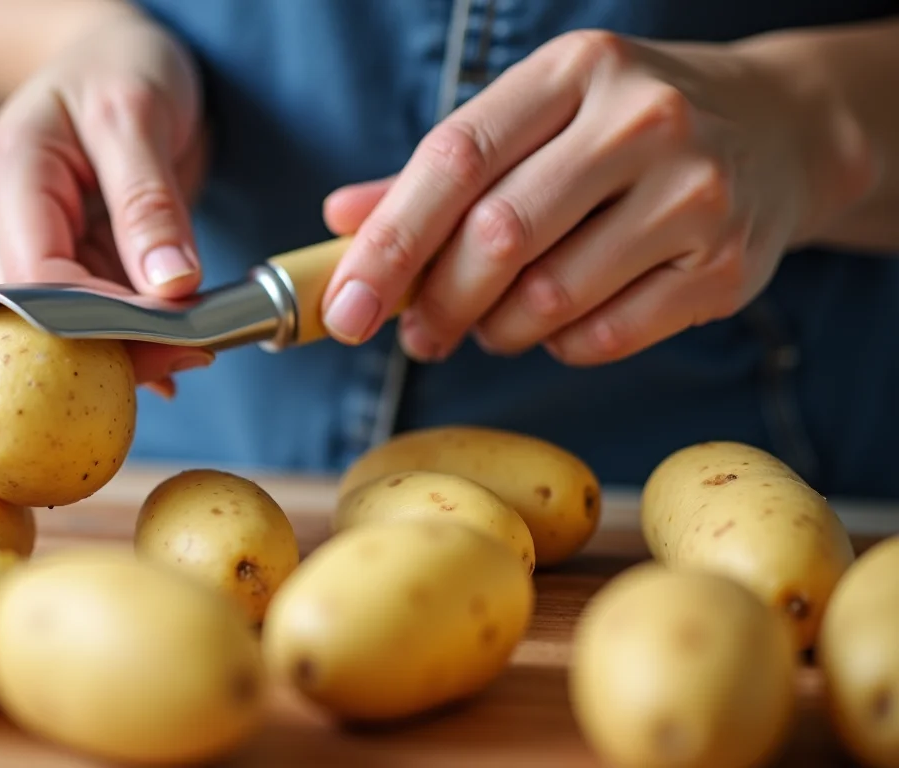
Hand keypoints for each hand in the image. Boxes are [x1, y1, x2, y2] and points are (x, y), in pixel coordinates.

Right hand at [0, 14, 212, 395]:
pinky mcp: (53, 255)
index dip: (101, 323)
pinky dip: (130, 332)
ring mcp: (20, 240)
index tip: (176, 338)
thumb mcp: (139, 114)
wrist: (107, 53)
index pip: (39, 281)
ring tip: (195, 348)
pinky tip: (172, 349)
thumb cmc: (117, 64)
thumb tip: (169, 286)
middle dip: (116, 343)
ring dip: (126, 344)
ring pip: (64, 324)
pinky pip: (87, 310)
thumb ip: (150, 201)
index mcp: (7, 174)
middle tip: (196, 354)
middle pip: (42, 316)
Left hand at [321, 29, 864, 365]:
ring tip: (493, 320)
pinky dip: (559, 345)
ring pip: (547, 298)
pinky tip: (558, 323)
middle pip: (498, 236)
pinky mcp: (724, 268)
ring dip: (496, 329)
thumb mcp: (539, 117)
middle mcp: (640, 120)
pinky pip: (602, 338)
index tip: (343, 307)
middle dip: (435, 303)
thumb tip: (342, 218)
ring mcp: (693, 194)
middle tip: (415, 335)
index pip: (455, 158)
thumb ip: (440, 171)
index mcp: (573, 71)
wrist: (779, 130)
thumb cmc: (625, 128)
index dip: (388, 243)